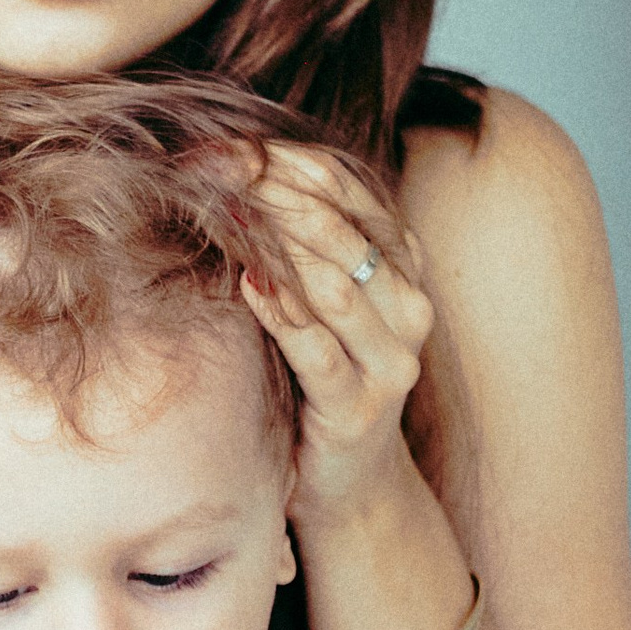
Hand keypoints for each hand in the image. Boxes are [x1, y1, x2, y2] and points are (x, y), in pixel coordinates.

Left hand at [240, 142, 438, 538]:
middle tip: (219, 173)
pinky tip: (247, 285)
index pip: (355, 194)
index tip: (236, 146)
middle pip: (344, 232)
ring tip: (227, 213)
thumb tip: (240, 171)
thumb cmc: (325, 379)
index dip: (296, 164)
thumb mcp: (324, 305)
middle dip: (277, 196)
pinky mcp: (357, 409)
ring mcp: (390, 362)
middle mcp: (410, 309)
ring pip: (336, 286)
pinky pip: (318, 352)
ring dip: (277, 244)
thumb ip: (305, 245)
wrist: (351, 483)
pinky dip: (281, 315)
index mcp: (405, 269)